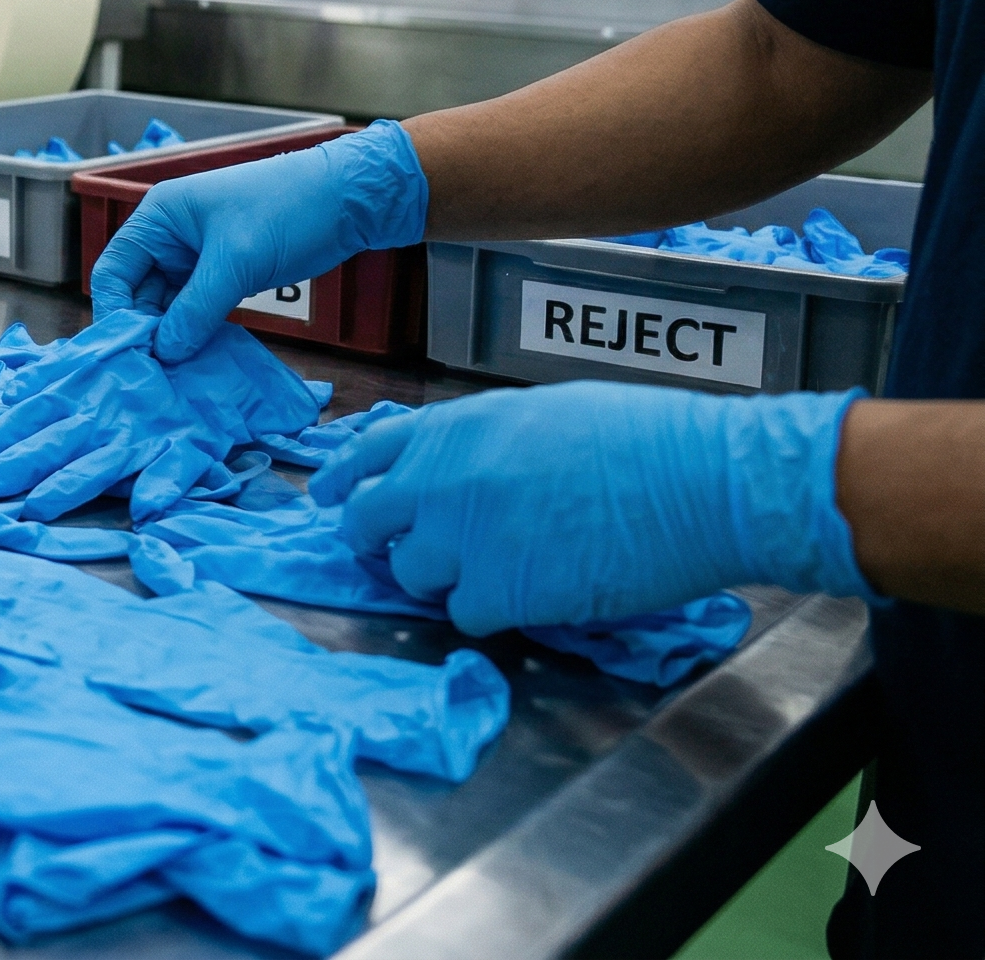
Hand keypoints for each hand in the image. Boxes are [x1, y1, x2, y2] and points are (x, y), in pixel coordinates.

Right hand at [88, 120, 427, 361]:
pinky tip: (198, 359)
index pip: (113, 271)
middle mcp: (170, 238)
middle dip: (144, 331)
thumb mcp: (235, 262)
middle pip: (137, 293)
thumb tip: (165, 353)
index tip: (128, 353)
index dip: (115, 313)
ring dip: (171, 336)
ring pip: (167, 306)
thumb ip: (195, 310)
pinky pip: (195, 310)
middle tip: (154, 373)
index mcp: (159, 217)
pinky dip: (194, 332)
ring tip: (175, 373)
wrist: (348, 199)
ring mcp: (197, 258)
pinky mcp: (224, 275)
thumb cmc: (287, 210)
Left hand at [310, 381, 869, 632]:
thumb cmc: (644, 438)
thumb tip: (454, 469)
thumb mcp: (540, 414)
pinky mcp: (498, 590)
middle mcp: (441, 479)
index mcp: (454, 427)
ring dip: (443, 577)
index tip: (327, 498)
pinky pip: (465, 613)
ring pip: (411, 574)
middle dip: (375, 539)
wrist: (700, 481)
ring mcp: (464, 537)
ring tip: (494, 568)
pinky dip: (490, 610)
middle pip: (366, 521)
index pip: (367, 452)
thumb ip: (481, 443)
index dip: (343, 478)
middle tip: (397, 551)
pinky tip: (530, 593)